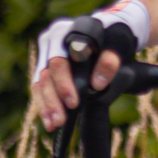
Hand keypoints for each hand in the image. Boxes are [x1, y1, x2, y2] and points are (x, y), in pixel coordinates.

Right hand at [32, 1, 145, 131]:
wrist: (111, 32)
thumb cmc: (113, 35)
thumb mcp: (118, 43)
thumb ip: (110, 60)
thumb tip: (97, 84)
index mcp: (64, 33)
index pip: (58, 61)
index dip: (63, 83)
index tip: (74, 103)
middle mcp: (50, 43)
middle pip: (45, 74)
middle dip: (52, 100)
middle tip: (61, 121)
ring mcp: (47, 55)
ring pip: (40, 83)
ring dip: (46, 106)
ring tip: (54, 125)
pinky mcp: (48, 68)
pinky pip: (41, 88)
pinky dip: (45, 105)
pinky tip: (50, 121)